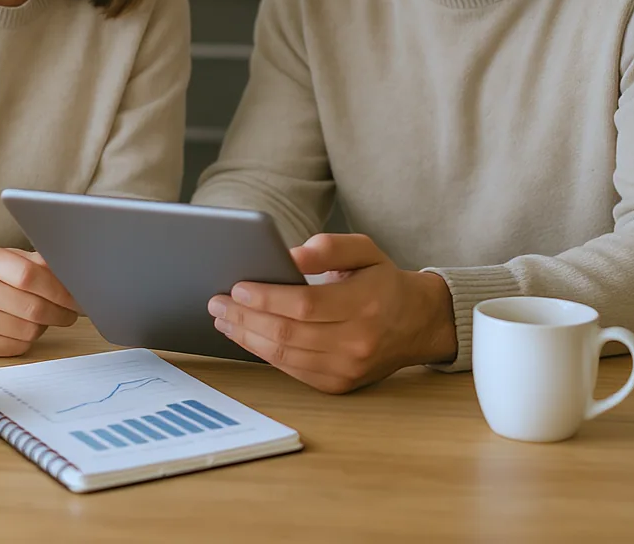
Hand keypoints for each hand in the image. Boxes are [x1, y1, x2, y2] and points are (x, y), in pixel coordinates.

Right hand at [0, 247, 79, 356]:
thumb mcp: (10, 259)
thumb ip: (40, 263)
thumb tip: (74, 275)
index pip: (29, 275)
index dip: (59, 289)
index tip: (76, 298)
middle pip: (33, 307)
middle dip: (61, 312)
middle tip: (72, 312)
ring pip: (29, 330)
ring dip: (46, 325)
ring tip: (45, 317)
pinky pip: (18, 346)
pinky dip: (30, 339)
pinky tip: (26, 328)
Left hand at [207, 233, 455, 392]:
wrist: (417, 323)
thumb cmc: (382, 280)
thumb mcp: (364, 249)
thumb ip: (329, 247)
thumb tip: (292, 256)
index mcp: (365, 305)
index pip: (304, 305)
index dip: (266, 298)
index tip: (237, 287)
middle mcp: (357, 342)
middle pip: (288, 334)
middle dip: (245, 319)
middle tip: (217, 302)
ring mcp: (347, 369)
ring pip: (285, 357)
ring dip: (247, 338)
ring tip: (223, 319)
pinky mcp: (338, 385)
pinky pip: (292, 370)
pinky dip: (264, 353)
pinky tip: (246, 336)